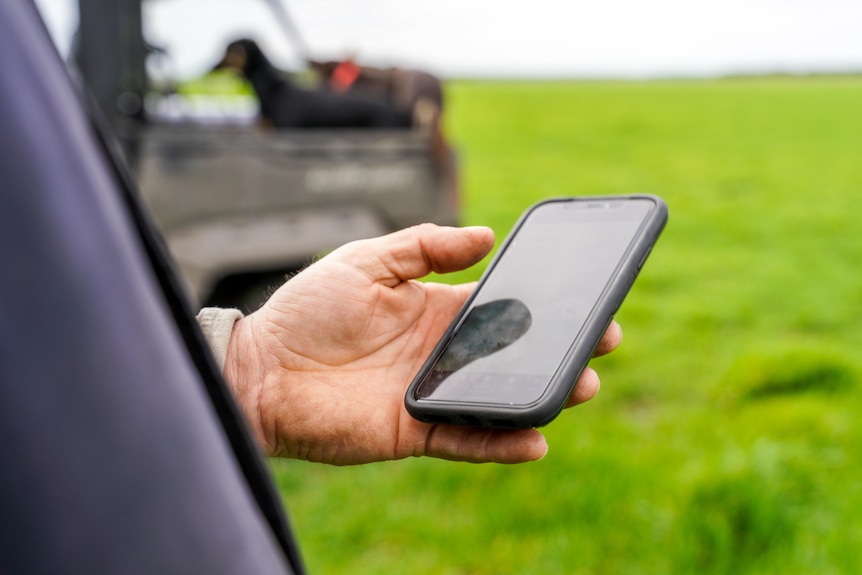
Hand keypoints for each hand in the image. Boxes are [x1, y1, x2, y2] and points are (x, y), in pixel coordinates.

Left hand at [224, 224, 621, 464]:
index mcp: (434, 309)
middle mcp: (441, 353)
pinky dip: (501, 442)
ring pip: (499, 397)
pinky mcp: (413, 432)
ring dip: (542, 393)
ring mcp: (431, 394)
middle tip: (602, 339)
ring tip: (581, 385)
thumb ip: (424, 246)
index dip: (542, 302)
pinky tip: (536, 437)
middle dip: (559, 347)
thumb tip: (487, 236)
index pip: (501, 306)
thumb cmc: (308, 308)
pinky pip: (466, 440)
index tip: (584, 294)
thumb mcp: (367, 260)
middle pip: (513, 353)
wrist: (260, 368)